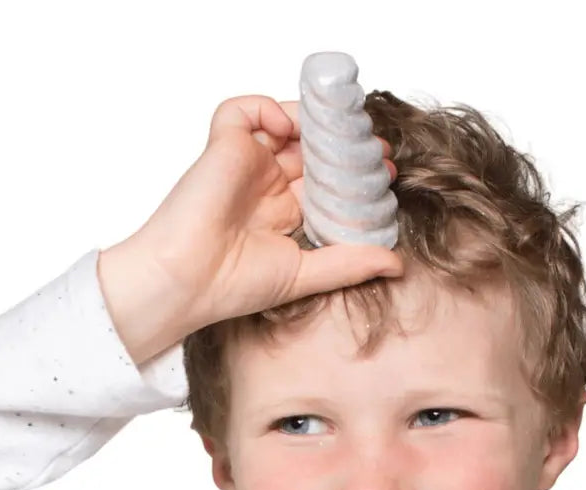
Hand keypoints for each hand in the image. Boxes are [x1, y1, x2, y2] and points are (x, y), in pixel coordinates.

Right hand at [125, 94, 402, 335]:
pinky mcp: (223, 145)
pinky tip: (291, 127)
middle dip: (344, 147)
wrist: (188, 279)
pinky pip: (245, 109)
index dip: (354, 177)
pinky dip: (269, 108)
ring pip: (285, 125)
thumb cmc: (233, 285)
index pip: (325, 184)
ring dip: (317, 123)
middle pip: (311, 151)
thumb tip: (397, 264)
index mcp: (281, 216)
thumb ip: (350, 264)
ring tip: (344, 132)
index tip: (385, 175)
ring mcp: (245, 164)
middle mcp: (264, 187)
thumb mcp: (306, 275)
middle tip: (375, 150)